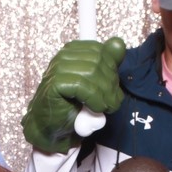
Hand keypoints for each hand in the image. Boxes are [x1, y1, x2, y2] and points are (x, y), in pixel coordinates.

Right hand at [21, 37, 125, 152]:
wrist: (51, 128)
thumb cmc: (72, 107)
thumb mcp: (95, 84)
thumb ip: (107, 64)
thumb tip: (119, 43)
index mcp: (73, 51)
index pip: (102, 51)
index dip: (112, 72)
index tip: (114, 92)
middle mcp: (64, 56)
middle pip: (99, 61)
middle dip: (110, 85)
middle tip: (112, 104)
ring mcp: (57, 68)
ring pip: (93, 72)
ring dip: (105, 94)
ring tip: (105, 109)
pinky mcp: (55, 82)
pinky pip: (83, 86)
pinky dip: (94, 100)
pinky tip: (94, 110)